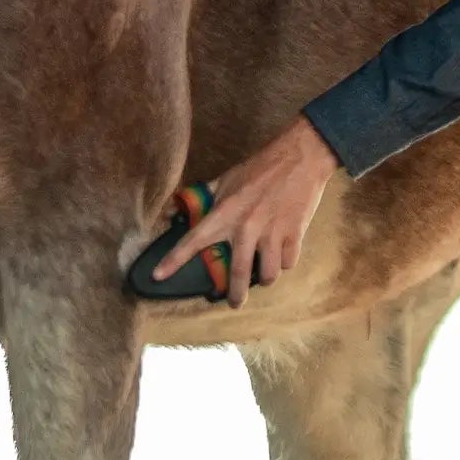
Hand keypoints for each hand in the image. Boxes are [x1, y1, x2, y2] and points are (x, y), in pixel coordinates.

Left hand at [155, 116, 338, 307]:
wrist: (301, 157)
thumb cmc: (261, 167)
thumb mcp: (227, 179)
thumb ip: (202, 196)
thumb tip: (172, 209)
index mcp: (226, 212)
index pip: (194, 239)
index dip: (174, 259)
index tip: (159, 276)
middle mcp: (246, 227)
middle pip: (237, 273)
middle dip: (235, 295)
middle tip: (234, 303)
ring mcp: (272, 232)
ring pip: (268, 274)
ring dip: (264, 278)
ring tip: (263, 274)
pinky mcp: (295, 234)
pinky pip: (288, 263)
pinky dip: (284, 263)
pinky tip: (282, 255)